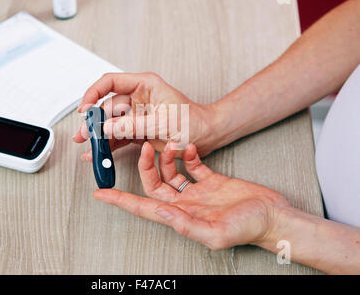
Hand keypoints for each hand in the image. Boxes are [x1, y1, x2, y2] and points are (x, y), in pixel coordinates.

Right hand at [73, 72, 218, 160]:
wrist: (207, 136)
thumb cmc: (194, 122)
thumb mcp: (164, 123)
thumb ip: (134, 125)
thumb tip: (108, 127)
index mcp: (145, 85)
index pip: (111, 82)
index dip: (93, 93)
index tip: (85, 108)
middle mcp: (138, 98)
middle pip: (107, 106)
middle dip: (94, 121)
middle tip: (84, 135)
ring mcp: (136, 115)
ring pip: (111, 123)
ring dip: (98, 136)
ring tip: (88, 148)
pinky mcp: (137, 130)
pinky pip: (118, 137)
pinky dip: (108, 146)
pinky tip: (98, 154)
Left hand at [93, 142, 289, 249]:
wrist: (274, 217)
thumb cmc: (250, 229)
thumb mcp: (216, 232)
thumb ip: (185, 224)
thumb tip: (158, 211)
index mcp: (182, 217)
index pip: (143, 207)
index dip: (120, 201)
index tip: (101, 193)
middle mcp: (186, 204)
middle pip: (154, 184)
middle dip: (146, 165)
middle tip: (145, 147)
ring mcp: (198, 192)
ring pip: (171, 172)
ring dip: (167, 156)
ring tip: (171, 143)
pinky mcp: (212, 181)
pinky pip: (193, 166)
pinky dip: (188, 155)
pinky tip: (188, 147)